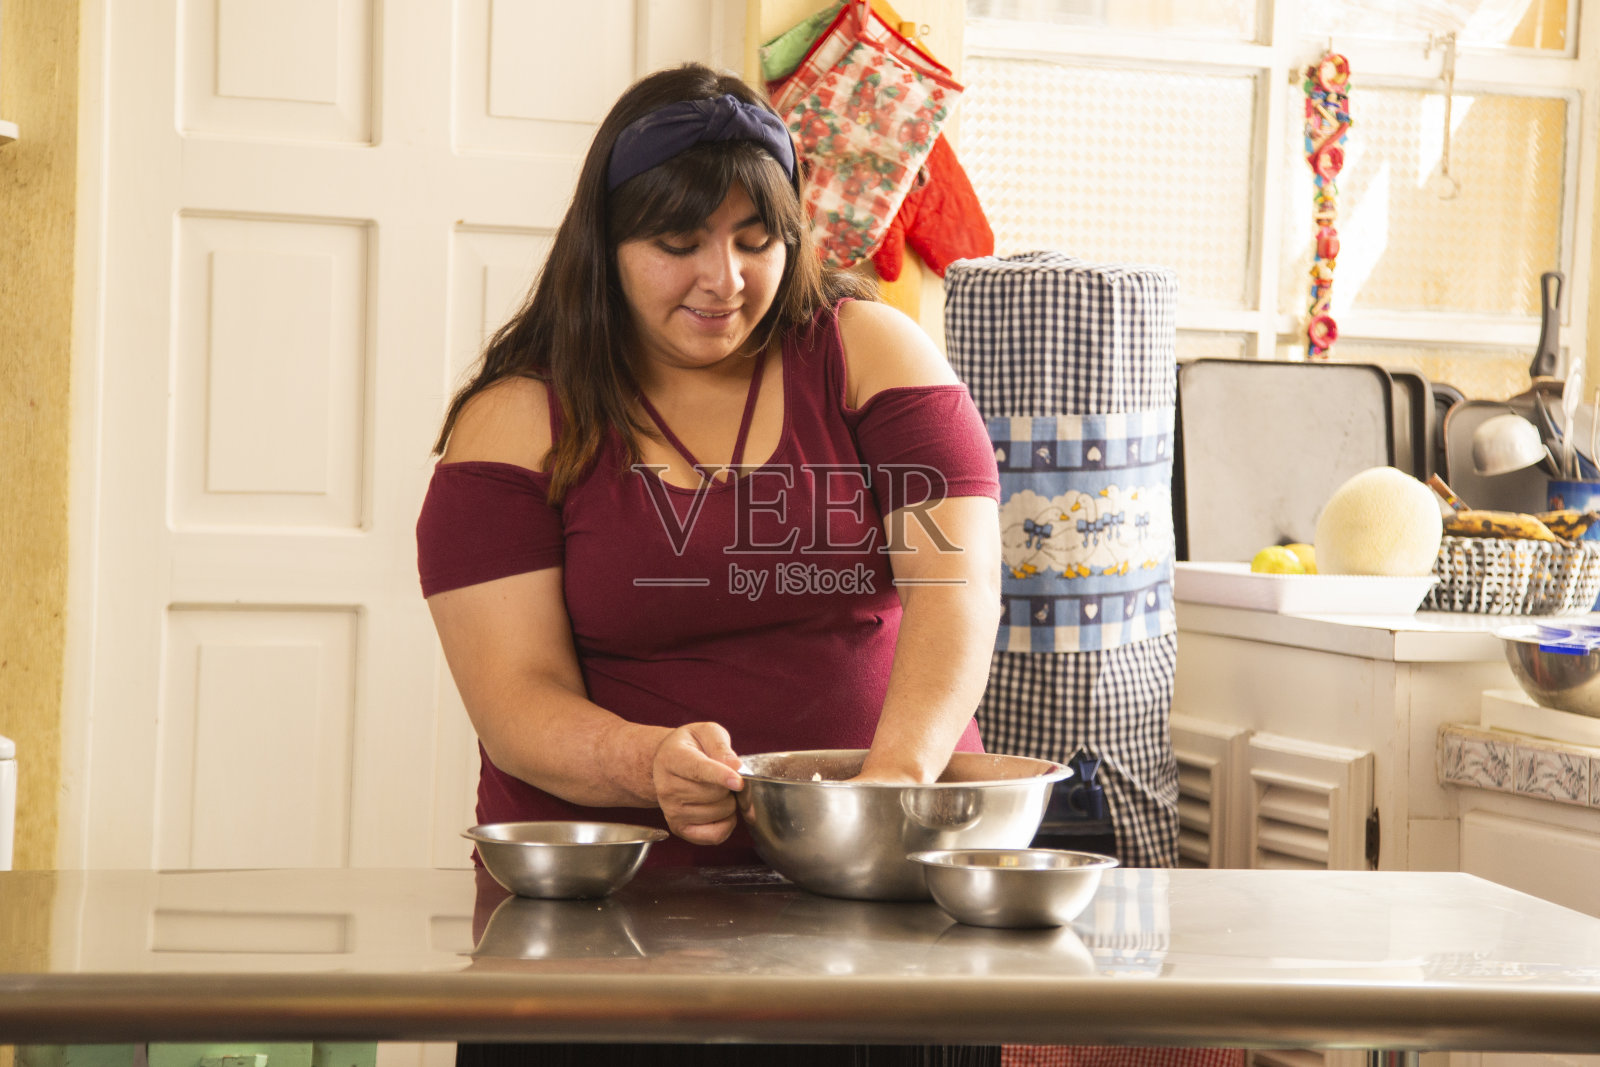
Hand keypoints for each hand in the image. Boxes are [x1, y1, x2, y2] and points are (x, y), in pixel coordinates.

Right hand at [652, 722, 743, 845]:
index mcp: (672, 758)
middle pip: (715, 794)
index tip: (738, 782)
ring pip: (719, 812)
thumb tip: (735, 766)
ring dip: (729, 802)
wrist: (668, 763)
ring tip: (717, 790)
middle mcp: (667, 787)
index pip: (698, 770)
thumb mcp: (706, 732)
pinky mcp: (679, 828)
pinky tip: (720, 809)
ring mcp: (671, 811)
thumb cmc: (691, 747)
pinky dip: (727, 823)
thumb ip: (721, 746)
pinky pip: (715, 835)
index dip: (721, 776)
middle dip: (730, 785)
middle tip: (725, 776)